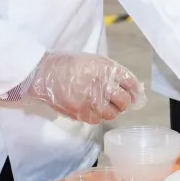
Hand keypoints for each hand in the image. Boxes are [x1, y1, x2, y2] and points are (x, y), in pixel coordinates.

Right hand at [26, 52, 144, 123]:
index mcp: (106, 68)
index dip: (134, 90)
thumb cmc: (69, 65)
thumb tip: (129, 88)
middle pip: (124, 101)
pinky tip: (91, 108)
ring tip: (104, 106)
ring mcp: (91, 99)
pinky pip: (97, 120)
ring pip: (112, 114)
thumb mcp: (94, 61)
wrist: (45, 73)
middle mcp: (101, 83)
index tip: (134, 94)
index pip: (130, 82)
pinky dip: (97, 116)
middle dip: (124, 102)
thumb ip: (112, 72)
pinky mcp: (80, 111)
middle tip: (119, 102)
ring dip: (111, 111)